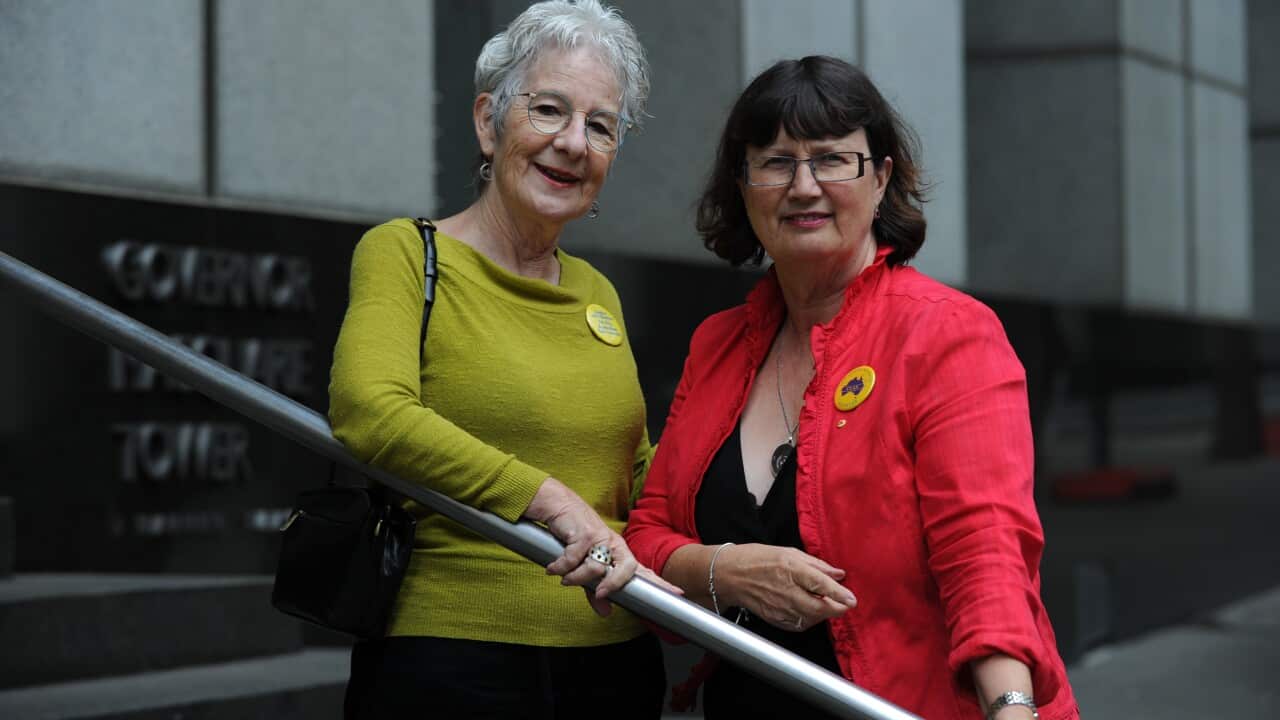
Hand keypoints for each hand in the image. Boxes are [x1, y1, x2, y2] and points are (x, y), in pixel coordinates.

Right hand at [525, 477, 680, 615]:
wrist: (558, 507)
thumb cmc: (573, 537)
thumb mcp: (584, 568)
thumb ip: (593, 591)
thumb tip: (604, 612)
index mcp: (619, 554)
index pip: (643, 570)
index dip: (661, 582)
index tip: (678, 592)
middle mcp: (615, 545)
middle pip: (628, 569)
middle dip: (614, 584)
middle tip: (598, 594)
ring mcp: (602, 538)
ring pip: (596, 569)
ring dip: (575, 577)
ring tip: (563, 577)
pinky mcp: (585, 534)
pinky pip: (574, 560)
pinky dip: (561, 567)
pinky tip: (553, 567)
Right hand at [715, 543, 855, 631]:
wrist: (729, 575)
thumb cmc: (757, 559)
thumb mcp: (788, 552)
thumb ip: (816, 565)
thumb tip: (839, 574)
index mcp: (790, 569)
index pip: (821, 585)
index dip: (840, 594)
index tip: (852, 599)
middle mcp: (786, 590)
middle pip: (819, 608)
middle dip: (836, 609)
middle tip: (845, 605)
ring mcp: (779, 607)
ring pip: (810, 619)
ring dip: (823, 615)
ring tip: (827, 605)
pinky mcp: (774, 618)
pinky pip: (798, 625)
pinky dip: (809, 621)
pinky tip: (810, 612)